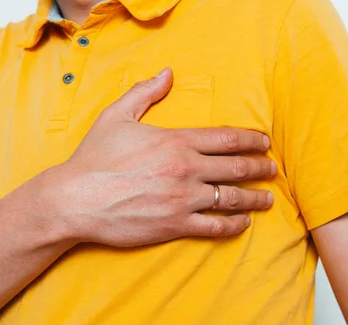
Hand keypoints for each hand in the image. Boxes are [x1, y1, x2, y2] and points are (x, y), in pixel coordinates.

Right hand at [53, 68, 275, 246]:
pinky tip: (243, 223)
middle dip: (260, 167)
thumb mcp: (116, 116)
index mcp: (176, 142)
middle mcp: (186, 170)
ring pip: (232, 199)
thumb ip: (145, 93)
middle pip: (237, 167)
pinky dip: (234, 225)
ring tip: (268, 198)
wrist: (75, 200)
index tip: (264, 142)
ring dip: (255, 198)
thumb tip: (167, 73)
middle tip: (272, 168)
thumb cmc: (94, 158)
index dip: (250, 140)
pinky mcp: (176, 225)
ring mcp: (183, 199)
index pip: (226, 138)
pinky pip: (215, 227)